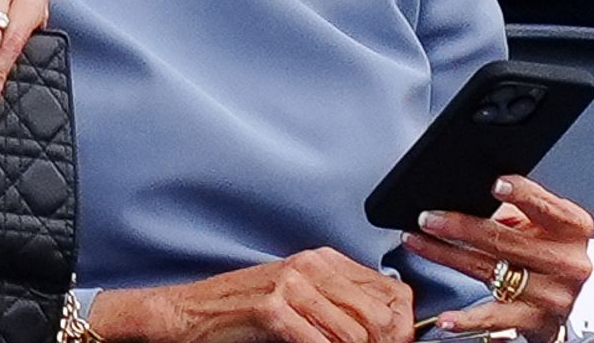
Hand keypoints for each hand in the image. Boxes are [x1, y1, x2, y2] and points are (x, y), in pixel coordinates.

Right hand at [88, 249, 413, 342]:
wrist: (189, 313)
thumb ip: (338, 302)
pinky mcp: (271, 308)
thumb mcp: (298, 296)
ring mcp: (290, 284)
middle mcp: (310, 265)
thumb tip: (390, 328)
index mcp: (323, 259)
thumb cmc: (243, 312)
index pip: (393, 291)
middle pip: (382, 314)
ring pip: (356, 334)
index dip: (405, 327)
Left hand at [402, 175, 593, 342]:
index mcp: (572, 228)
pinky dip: (466, 319)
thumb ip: (514, 207)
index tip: (495, 185)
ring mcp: (552, 294)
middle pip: (506, 240)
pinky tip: (448, 317)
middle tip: (429, 217)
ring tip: (418, 242)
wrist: (564, 298)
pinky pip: (494, 317)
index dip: (521, 195)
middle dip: (460, 226)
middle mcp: (568, 262)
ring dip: (446, 255)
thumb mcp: (541, 222)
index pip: (546, 206)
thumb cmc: (548, 250)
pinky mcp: (535, 321)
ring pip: (489, 271)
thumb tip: (467, 195)